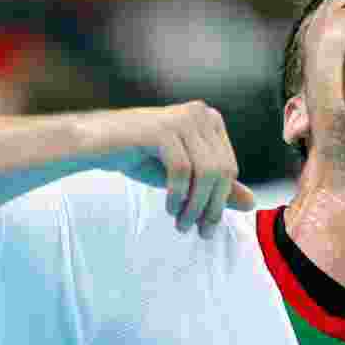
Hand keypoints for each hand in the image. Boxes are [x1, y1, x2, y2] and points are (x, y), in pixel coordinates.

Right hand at [118, 101, 255, 237]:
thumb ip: (217, 187)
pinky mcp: (162, 128)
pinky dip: (178, 195)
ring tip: (182, 224)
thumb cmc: (139, 157)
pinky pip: (182, 170)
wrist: (92, 144)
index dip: (221, 201)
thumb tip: (252, 203)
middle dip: (211, 206)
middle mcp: (200, 113)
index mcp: (210, 120)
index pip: (229, 168)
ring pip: (206, 172)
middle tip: (198, 231)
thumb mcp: (184, 177)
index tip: (206, 226)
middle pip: (222, 171)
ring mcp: (182, 118)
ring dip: (195, 205)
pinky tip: (170, 208)